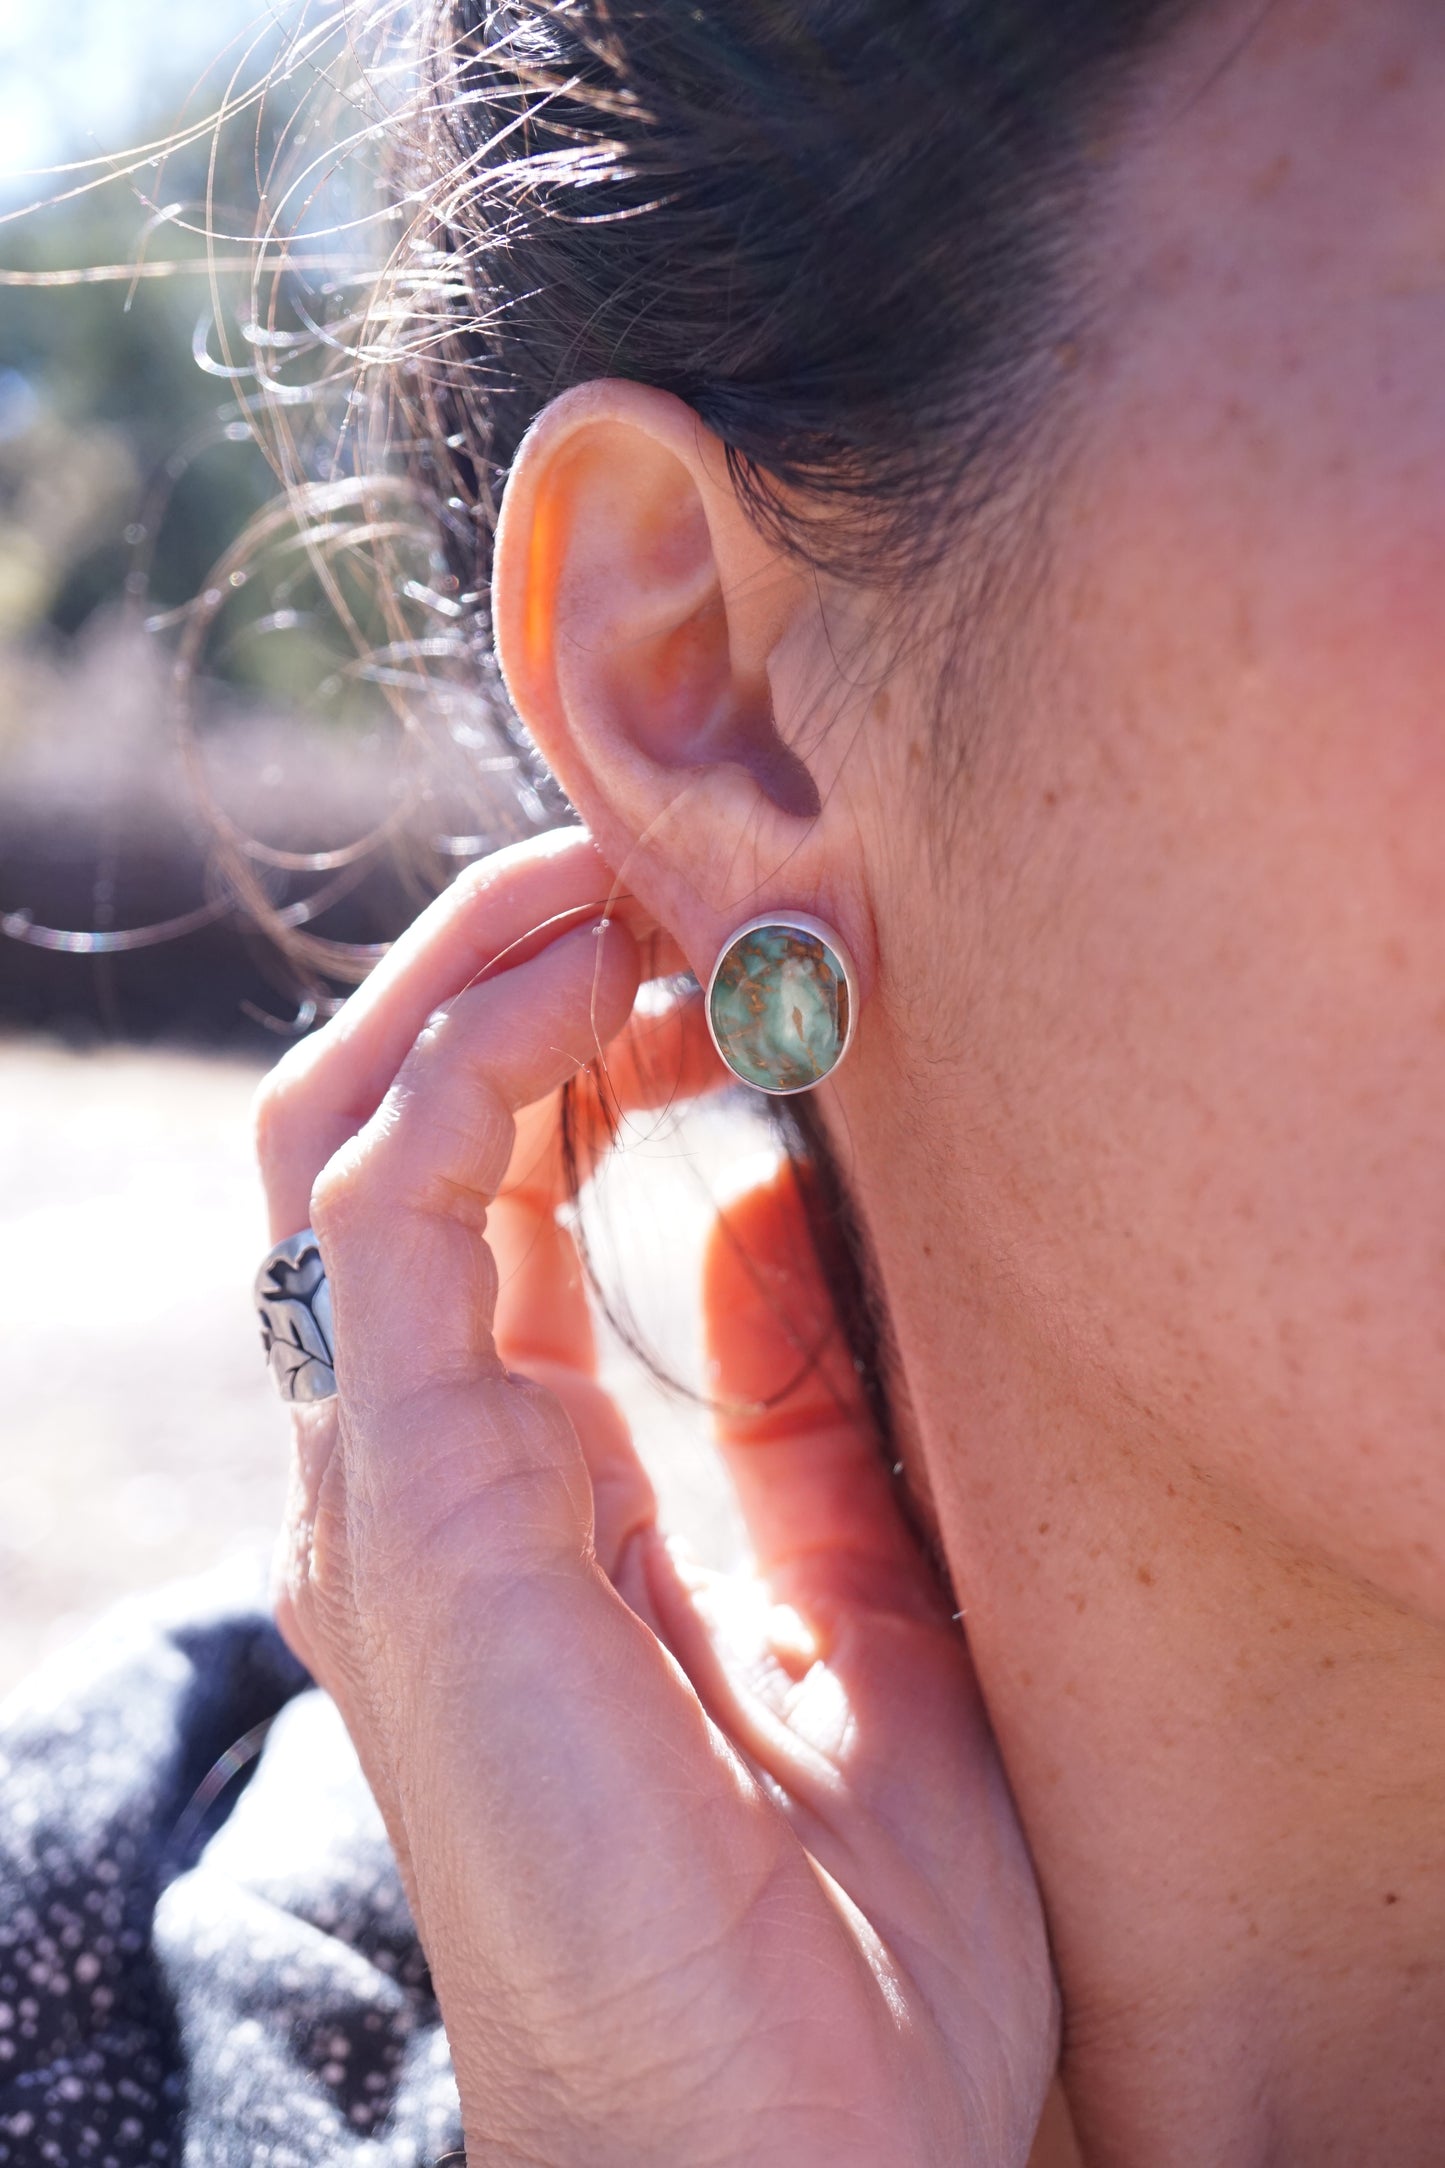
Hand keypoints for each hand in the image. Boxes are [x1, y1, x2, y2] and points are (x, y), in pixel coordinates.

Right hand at [252, 826, 1057, 2166]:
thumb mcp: (859, 1589)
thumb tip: (779, 1193)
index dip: (579, 1037)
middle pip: (401, 1135)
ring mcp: (397, 1482)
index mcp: (527, 1483)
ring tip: (614, 885)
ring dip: (476, 978)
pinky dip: (469, 1057)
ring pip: (354, 1137)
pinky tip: (587, 977)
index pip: (498, 1193)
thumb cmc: (838, 1932)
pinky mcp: (409, 1503)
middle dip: (510, 972)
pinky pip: (386, 1211)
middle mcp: (428, 1466)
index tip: (711, 954)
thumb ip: (794, 1395)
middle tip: (654, 876)